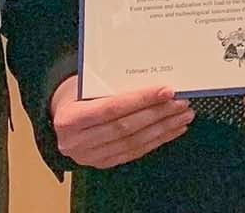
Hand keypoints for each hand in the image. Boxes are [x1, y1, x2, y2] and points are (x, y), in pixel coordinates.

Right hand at [49, 77, 193, 168]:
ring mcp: (89, 157)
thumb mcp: (86, 84)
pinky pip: (133, 152)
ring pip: (133, 142)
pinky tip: (173, 130)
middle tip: (182, 102)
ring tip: (183, 115)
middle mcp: (76, 142)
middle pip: (125, 127)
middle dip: (157, 114)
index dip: (141, 100)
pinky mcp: (102, 163)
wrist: (60, 114)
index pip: (111, 109)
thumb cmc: (77, 92)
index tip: (167, 91)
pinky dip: (156, 141)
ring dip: (162, 129)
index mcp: (69, 119)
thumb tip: (155, 81)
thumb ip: (112, 85)